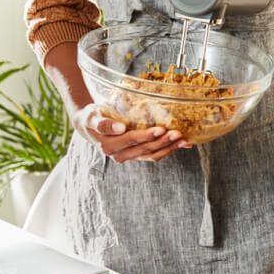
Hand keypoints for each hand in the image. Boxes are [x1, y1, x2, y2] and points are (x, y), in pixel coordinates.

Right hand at [75, 103, 190, 161]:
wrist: (89, 126)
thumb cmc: (91, 118)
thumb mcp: (92, 117)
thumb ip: (102, 123)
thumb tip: (119, 128)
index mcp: (109, 146)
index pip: (132, 140)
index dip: (147, 136)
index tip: (161, 129)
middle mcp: (119, 155)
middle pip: (145, 149)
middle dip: (163, 142)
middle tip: (178, 133)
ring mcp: (129, 156)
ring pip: (152, 155)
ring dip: (169, 148)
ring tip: (184, 140)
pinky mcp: (137, 155)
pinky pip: (154, 155)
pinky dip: (169, 150)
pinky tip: (182, 144)